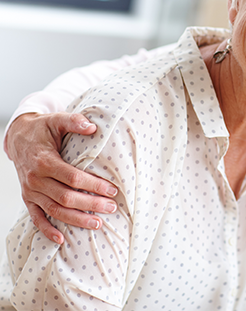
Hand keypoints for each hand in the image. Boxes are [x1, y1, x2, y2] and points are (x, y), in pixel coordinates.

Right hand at [4, 113, 117, 243]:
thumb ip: (74, 121)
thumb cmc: (43, 128)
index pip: (73, 178)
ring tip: (97, 223)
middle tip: (111, 208)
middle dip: (90, 205)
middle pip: (65, 197)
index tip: (112, 190)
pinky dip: (47, 230)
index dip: (93, 185)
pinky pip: (36, 217)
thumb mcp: (57, 120)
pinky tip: (61, 239)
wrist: (18, 136)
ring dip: (76, 219)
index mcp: (44, 161)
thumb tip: (92, 126)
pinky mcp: (28, 198)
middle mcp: (35, 179)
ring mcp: (30, 191)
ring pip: (54, 210)